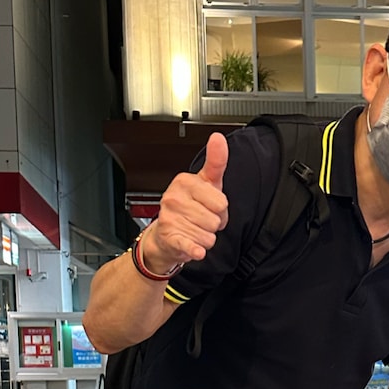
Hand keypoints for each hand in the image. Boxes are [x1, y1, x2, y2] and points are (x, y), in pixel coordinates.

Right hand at [140, 132, 229, 274]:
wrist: (166, 235)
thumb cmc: (189, 207)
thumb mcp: (206, 182)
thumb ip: (216, 162)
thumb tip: (218, 138)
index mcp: (184, 181)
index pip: (221, 202)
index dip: (221, 210)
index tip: (210, 206)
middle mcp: (174, 197)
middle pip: (216, 220)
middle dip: (213, 225)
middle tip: (201, 220)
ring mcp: (170, 218)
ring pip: (208, 236)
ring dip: (206, 238)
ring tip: (194, 230)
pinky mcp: (169, 238)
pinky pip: (191, 246)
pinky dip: (196, 251)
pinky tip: (195, 249)